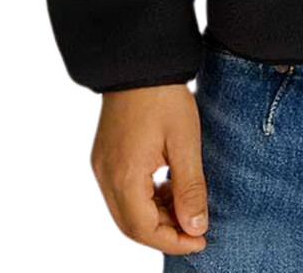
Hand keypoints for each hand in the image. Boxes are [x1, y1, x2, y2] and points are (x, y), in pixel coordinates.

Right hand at [90, 83, 208, 255]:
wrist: (139, 59)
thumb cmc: (164, 96)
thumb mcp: (185, 141)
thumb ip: (190, 188)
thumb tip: (196, 228)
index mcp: (124, 176)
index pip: (144, 229)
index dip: (173, 241)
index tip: (201, 240)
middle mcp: (105, 176)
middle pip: (131, 225)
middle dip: (164, 232)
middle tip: (195, 229)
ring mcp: (101, 165)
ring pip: (125, 211)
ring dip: (154, 216)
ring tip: (184, 204)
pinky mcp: (103, 156)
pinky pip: (120, 192)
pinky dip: (144, 198)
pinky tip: (167, 186)